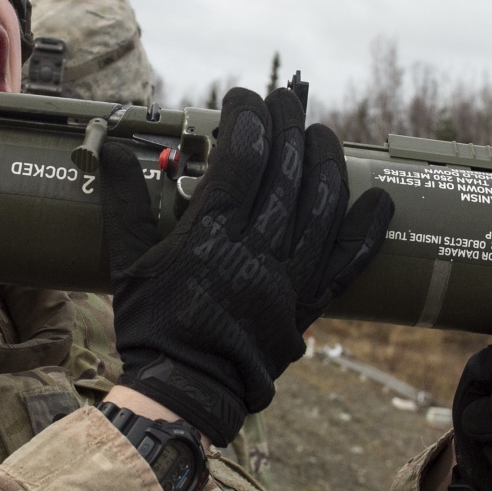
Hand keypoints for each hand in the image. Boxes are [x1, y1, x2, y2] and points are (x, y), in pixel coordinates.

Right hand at [98, 86, 393, 445]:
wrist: (185, 391)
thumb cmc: (151, 327)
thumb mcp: (126, 263)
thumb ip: (124, 203)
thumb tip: (112, 150)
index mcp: (209, 236)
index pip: (241, 157)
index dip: (247, 118)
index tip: (243, 98)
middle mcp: (256, 251)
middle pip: (285, 171)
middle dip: (288, 125)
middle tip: (285, 99)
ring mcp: (288, 278)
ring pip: (322, 206)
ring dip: (327, 162)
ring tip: (322, 134)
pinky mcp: (309, 305)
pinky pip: (347, 261)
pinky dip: (366, 229)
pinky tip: (379, 199)